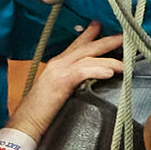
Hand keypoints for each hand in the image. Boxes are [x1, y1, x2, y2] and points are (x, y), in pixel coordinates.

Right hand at [6, 23, 123, 139]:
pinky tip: (110, 71)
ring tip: (125, 62)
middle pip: (87, 47)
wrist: (25, 124)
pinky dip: (98, 70)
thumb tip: (88, 84)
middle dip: (107, 40)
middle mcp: (58, 63)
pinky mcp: (61, 81)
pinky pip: (83, 71)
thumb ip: (71, 84)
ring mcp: (58, 71)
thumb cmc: (41, 113)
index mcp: (57, 65)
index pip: (77, 45)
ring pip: (88, 57)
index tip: (102, 26)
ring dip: (109, 58)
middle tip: (124, 36)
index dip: (90, 34)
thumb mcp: (58, 94)